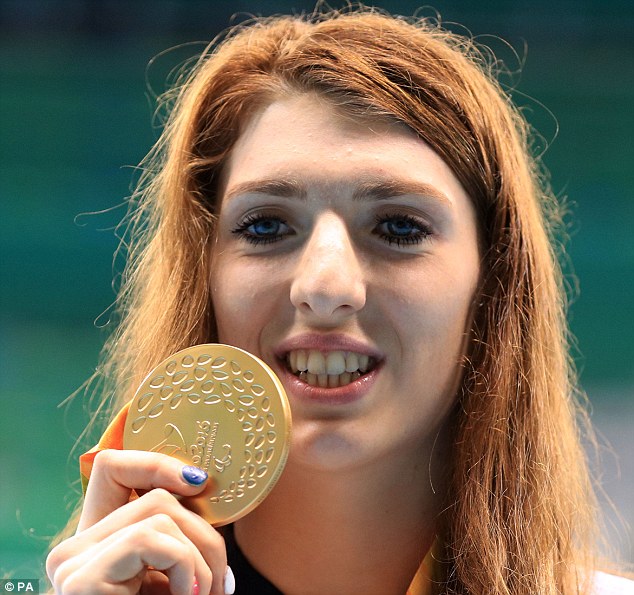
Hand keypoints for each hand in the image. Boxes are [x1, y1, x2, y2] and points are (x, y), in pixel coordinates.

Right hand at [46, 450, 233, 594]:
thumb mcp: (169, 578)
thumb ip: (178, 541)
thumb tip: (206, 493)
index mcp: (99, 540)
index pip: (114, 467)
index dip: (158, 464)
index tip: (201, 484)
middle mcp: (77, 545)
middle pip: (157, 496)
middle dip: (206, 533)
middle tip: (220, 582)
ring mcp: (74, 560)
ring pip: (161, 513)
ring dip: (202, 556)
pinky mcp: (81, 578)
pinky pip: (152, 539)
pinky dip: (185, 566)